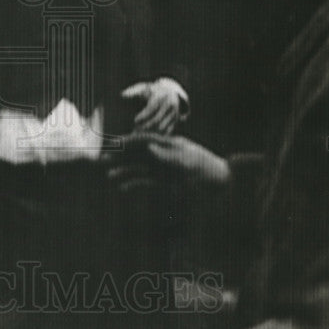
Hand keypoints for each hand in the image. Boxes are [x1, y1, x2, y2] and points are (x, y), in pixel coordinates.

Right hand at [104, 132, 229, 192]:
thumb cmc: (209, 172)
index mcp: (172, 145)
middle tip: (103, 159)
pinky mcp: (167, 184)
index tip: (114, 144)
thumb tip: (149, 147)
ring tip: (109, 175)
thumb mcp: (190, 163)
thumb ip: (169, 156)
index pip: (146, 140)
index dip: (129, 141)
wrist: (225, 188)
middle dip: (121, 156)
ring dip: (125, 171)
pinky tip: (123, 188)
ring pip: (140, 169)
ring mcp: (165, 170)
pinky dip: (135, 184)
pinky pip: (147, 183)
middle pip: (139, 154)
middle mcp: (165, 156)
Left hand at [121, 78, 186, 133]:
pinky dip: (160, 134)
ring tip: (142, 134)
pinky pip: (169, 130)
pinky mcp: (176, 119)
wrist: (170, 91)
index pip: (151, 108)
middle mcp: (169, 104)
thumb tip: (122, 95)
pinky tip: (152, 136)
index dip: (143, 115)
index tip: (135, 120)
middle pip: (157, 118)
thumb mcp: (143, 88)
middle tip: (137, 130)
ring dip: (152, 132)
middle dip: (146, 125)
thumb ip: (133, 92)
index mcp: (160, 96)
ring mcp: (174, 112)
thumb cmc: (153, 91)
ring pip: (163, 126)